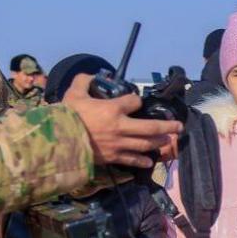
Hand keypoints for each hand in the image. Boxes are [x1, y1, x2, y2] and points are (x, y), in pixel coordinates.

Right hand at [63, 74, 181, 167]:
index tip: (135, 101)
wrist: (57, 142)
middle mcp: (121, 127)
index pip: (133, 102)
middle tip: (179, 126)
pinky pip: (131, 160)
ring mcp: (118, 144)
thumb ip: (84, 81)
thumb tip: (91, 75)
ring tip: (168, 140)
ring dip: (159, 142)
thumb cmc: (66, 117)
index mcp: (112, 109)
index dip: (136, 101)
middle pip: (150, 127)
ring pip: (145, 144)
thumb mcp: (73, 93)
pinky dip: (142, 161)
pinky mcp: (113, 158)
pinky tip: (150, 162)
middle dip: (167, 126)